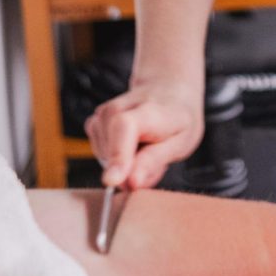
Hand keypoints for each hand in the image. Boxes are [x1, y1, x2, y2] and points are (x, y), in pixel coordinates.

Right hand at [84, 80, 203, 188]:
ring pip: (103, 154)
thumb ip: (154, 162)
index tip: (112, 181)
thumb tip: (130, 183)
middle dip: (124, 170)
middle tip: (151, 166)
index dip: (117, 154)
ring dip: (122, 163)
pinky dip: (113, 157)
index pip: (125, 126)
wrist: (169, 93)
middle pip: (108, 147)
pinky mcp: (95, 120)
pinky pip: (98, 151)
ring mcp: (105, 112)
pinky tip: (131, 146)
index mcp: (151, 109)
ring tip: (145, 149)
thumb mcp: (180, 143)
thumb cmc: (177, 121)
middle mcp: (122, 106)